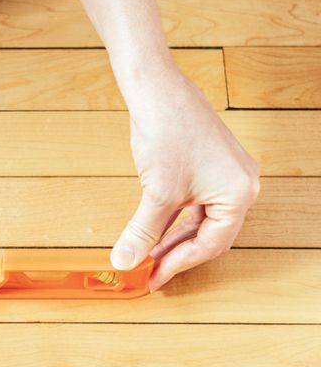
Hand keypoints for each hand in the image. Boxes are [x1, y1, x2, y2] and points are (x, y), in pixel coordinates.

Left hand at [109, 65, 259, 290]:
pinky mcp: (209, 164)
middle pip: (210, 233)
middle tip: (151, 271)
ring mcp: (227, 172)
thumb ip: (143, 231)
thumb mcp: (156, 192)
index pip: (211, 244)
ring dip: (175, 236)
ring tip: (150, 254)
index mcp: (239, 193)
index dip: (179, 263)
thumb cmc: (166, 130)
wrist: (156, 89)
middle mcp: (241, 184)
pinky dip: (175, 217)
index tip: (154, 277)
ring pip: (202, 219)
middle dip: (177, 252)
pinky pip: (197, 201)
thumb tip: (126, 262)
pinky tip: (156, 229)